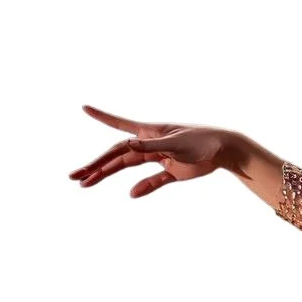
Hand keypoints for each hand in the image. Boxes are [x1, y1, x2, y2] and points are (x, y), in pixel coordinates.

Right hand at [67, 105, 241, 197]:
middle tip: (75, 176)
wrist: (226, 150)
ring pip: (128, 167)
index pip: (120, 125)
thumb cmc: (202, 141)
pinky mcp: (173, 171)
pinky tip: (132, 194)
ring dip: (108, 175)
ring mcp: (160, 158)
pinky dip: (144, 187)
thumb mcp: (176, 143)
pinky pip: (154, 180)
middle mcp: (150, 144)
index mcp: (149, 132)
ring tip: (88, 183)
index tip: (84, 107)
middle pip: (117, 154)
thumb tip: (127, 147)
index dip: (102, 117)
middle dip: (96, 164)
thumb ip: (151, 146)